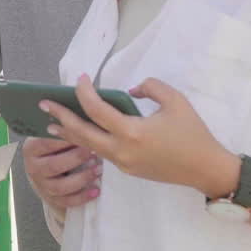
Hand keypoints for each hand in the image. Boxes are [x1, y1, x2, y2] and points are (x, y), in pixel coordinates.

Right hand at [22, 137, 102, 213]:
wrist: (44, 170)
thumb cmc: (53, 148)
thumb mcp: (52, 137)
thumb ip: (63, 131)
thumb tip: (82, 122)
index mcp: (31, 149)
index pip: (47, 144)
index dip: (65, 140)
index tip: (83, 134)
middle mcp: (33, 168)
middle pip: (53, 166)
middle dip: (75, 159)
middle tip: (92, 151)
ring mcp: (42, 186)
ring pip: (60, 186)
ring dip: (81, 178)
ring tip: (97, 170)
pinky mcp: (52, 199)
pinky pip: (67, 201)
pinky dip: (82, 197)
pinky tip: (96, 190)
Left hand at [42, 74, 237, 197]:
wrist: (206, 169)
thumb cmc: (193, 132)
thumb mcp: (175, 100)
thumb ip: (149, 87)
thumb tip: (127, 92)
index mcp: (132, 132)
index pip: (97, 110)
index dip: (85, 93)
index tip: (80, 79)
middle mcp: (122, 151)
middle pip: (82, 134)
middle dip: (62, 118)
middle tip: (44, 105)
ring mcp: (122, 164)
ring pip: (89, 146)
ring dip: (70, 133)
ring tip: (51, 123)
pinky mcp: (127, 170)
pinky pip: (101, 153)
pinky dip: (88, 141)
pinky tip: (80, 133)